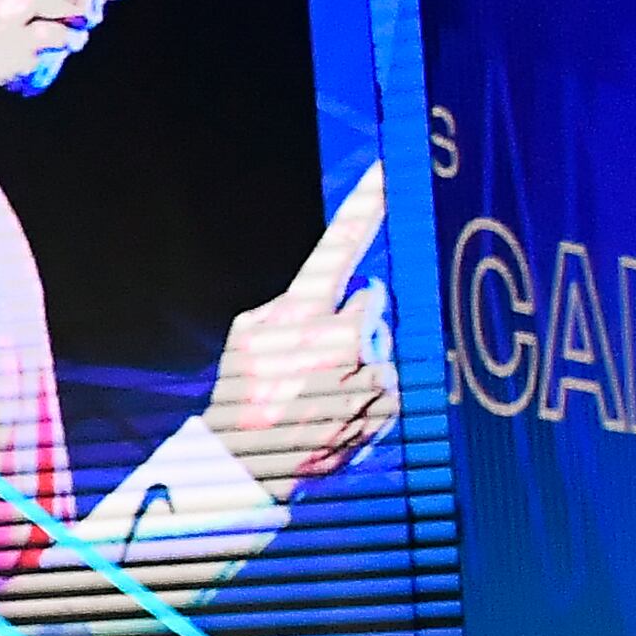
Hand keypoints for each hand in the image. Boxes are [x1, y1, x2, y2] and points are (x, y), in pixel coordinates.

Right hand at [203, 161, 396, 494]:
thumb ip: (297, 302)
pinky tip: (336, 409)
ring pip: (379, 342)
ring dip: (358, 359)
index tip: (388, 170)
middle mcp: (345, 333)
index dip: (364, 204)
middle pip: (368, 302)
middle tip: (311, 359)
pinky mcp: (391, 398)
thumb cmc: (245, 394)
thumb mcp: (248, 335)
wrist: (256, 464)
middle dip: (350, 318)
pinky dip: (368, 389)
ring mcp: (371, 367)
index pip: (339, 245)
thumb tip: (352, 290)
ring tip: (320, 392)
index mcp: (305, 309)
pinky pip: (389, 376)